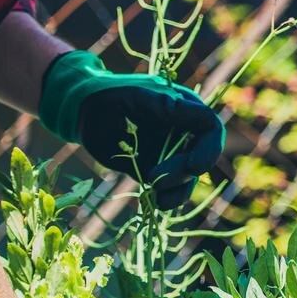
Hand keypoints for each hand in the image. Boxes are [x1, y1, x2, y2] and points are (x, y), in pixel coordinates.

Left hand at [39, 51, 224, 209]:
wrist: (86, 111)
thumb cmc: (109, 95)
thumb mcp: (136, 96)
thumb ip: (164, 105)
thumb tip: (191, 112)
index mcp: (184, 107)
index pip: (210, 128)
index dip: (209, 149)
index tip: (193, 166)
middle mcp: (183, 131)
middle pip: (201, 157)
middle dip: (183, 173)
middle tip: (153, 177)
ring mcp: (172, 152)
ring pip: (188, 178)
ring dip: (176, 191)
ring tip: (154, 197)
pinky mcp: (159, 169)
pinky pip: (171, 189)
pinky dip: (166, 198)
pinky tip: (153, 202)